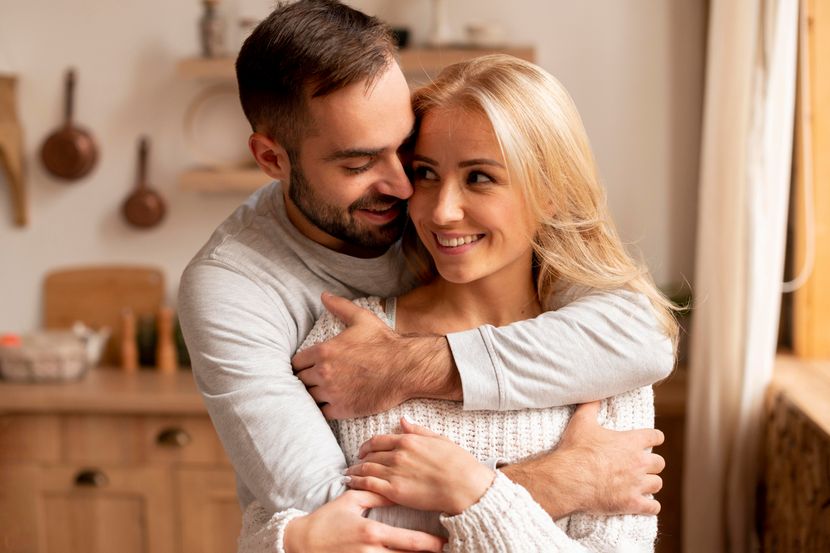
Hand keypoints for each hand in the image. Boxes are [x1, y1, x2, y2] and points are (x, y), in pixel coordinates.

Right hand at [284, 489, 444, 552]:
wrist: (300, 543)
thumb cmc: (326, 520)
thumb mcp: (350, 501)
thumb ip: (375, 494)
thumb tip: (396, 487)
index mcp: (372, 532)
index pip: (409, 541)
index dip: (430, 543)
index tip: (446, 542)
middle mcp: (371, 552)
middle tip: (446, 550)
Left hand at [292, 293, 459, 418]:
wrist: (405, 368)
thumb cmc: (384, 342)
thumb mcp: (362, 319)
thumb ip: (340, 307)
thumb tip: (324, 295)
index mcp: (324, 351)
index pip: (296, 362)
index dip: (300, 365)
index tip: (307, 367)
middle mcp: (323, 372)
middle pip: (299, 380)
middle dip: (305, 379)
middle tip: (313, 380)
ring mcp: (331, 393)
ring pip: (308, 397)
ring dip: (313, 395)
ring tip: (320, 393)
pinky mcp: (342, 409)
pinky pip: (321, 413)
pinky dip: (323, 409)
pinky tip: (331, 404)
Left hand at [345, 417, 494, 514]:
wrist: (466, 486)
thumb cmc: (458, 463)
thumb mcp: (439, 439)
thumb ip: (418, 430)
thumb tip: (403, 420)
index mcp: (408, 441)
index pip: (378, 441)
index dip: (367, 446)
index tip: (362, 451)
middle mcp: (398, 454)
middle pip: (370, 455)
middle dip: (360, 460)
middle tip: (354, 464)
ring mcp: (395, 472)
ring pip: (366, 469)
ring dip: (354, 472)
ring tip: (348, 476)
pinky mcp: (395, 491)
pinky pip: (369, 485)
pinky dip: (356, 483)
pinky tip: (350, 485)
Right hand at [501, 401, 664, 517]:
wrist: (570, 478)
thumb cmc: (576, 450)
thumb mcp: (582, 421)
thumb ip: (591, 405)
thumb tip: (594, 392)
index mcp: (631, 442)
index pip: (655, 436)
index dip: (655, 437)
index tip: (654, 439)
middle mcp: (639, 462)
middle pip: (659, 462)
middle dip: (652, 463)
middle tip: (643, 464)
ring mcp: (637, 484)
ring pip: (657, 484)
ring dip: (651, 483)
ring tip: (644, 484)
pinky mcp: (632, 503)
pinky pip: (652, 507)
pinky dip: (651, 506)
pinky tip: (647, 505)